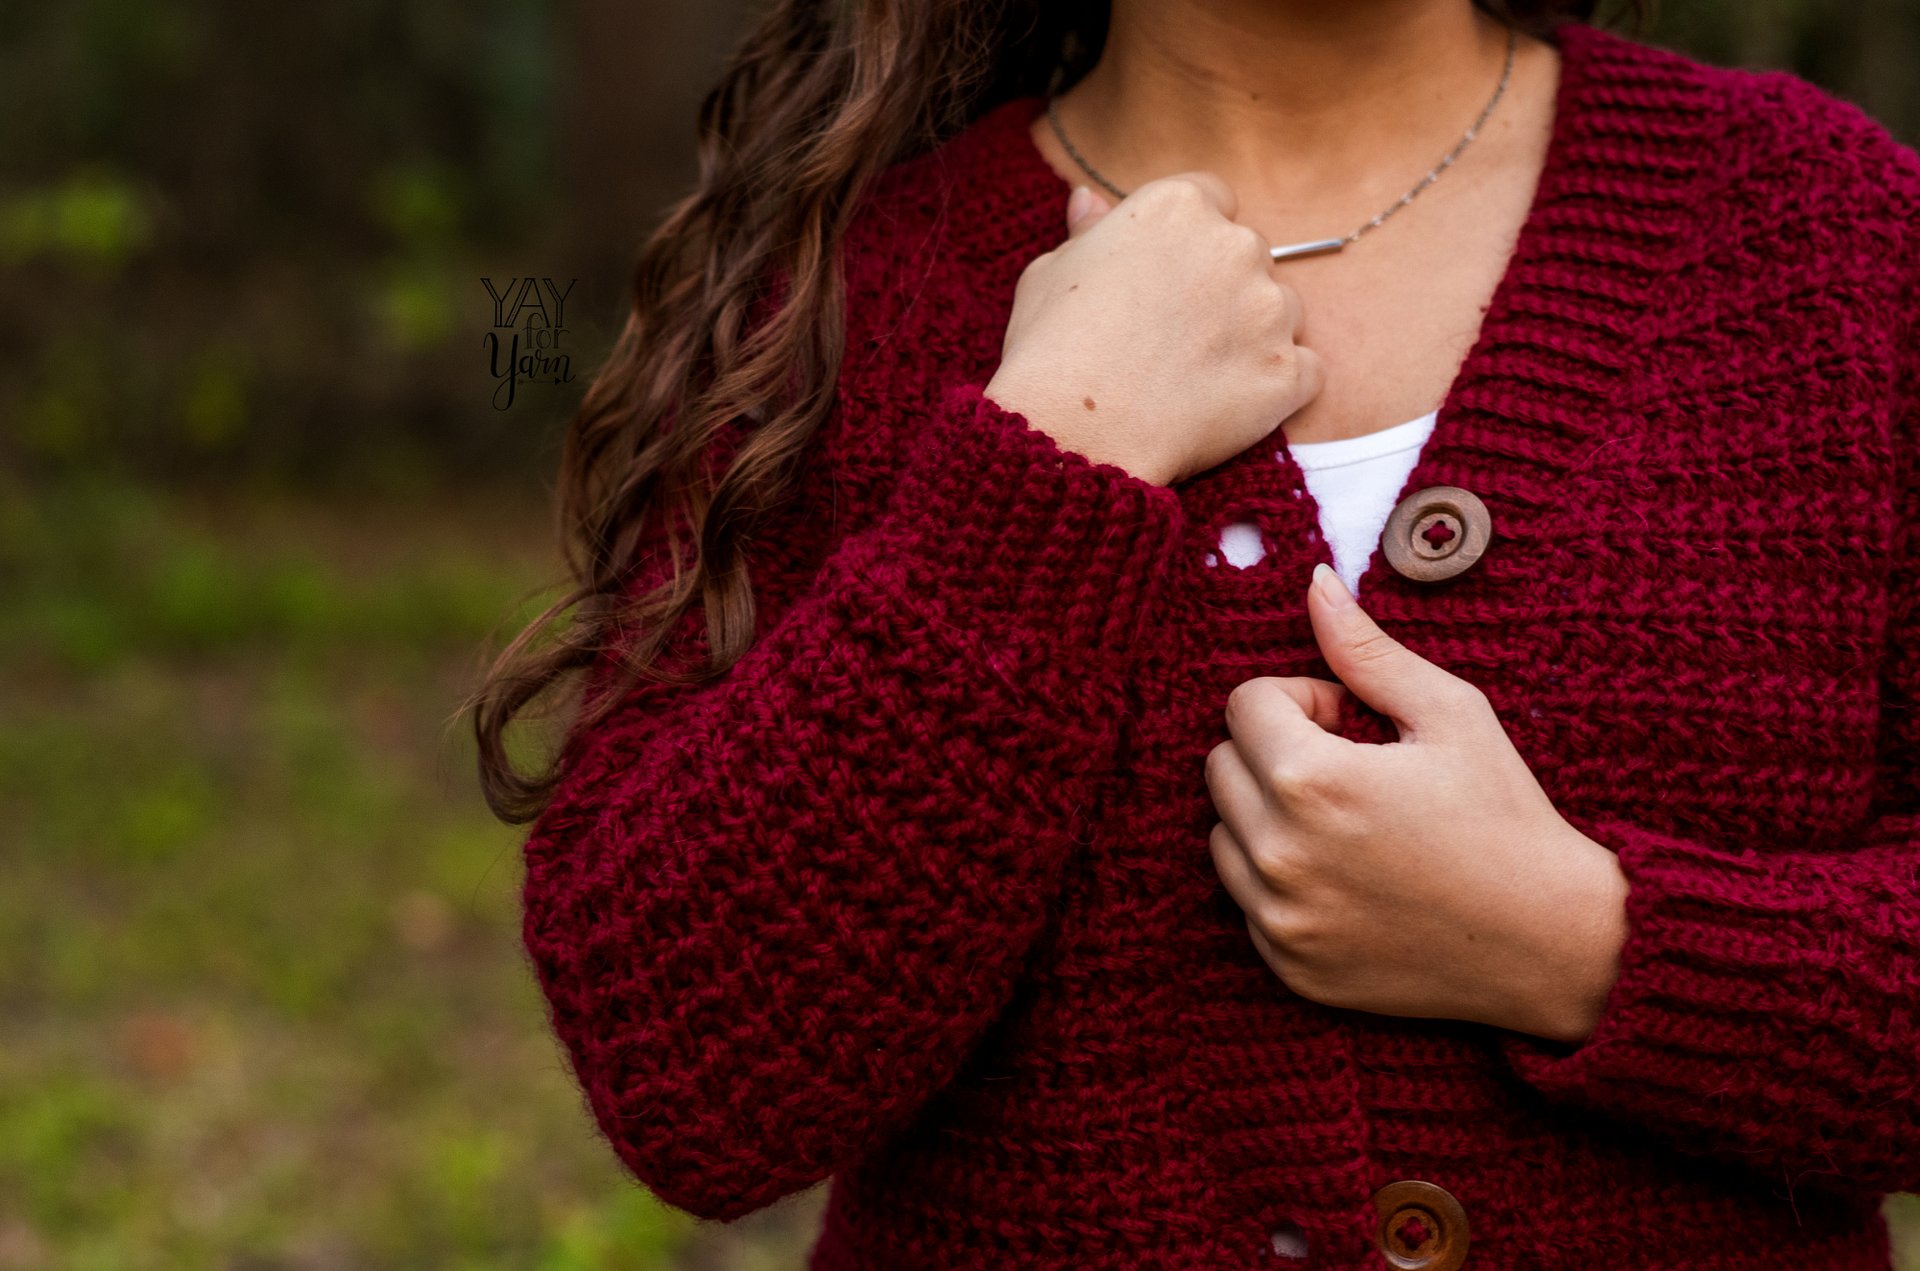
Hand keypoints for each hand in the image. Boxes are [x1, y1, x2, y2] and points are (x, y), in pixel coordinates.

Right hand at [984, 176, 1322, 486]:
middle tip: (1173, 337)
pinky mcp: (1288, 372)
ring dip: (1252, 335)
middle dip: (1223, 288)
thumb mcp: (1049, 271)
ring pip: (1281, 311)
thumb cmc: (1050, 350)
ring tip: (1195, 376)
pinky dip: (1276, 387)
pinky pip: (1304, 371)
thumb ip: (1087, 232)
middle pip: (1249, 255)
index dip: (1188, 243)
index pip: (1212, 200)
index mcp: (1178, 206)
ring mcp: (1269, 310)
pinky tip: (1227, 404)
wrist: (1074, 433)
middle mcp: (1235, 245)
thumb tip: (1089, 201)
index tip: (1166, 279)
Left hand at [1205, 564, 1630, 1042]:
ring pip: (1221, 835)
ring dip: (1268, 816)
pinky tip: (1350, 877)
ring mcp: (1280, 918)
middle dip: (1276, 752)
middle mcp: (1280, 854)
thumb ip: (1366, 649)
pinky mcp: (1287, 964)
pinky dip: (1280, 881)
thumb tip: (1314, 583)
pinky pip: (1245, 900)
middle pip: (1221, 766)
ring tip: (1349, 824)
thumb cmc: (1506, 816)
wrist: (1552, 942)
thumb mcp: (1448, 713)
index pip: (1244, 705)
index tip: (1355, 723)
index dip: (1303, 701)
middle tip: (1354, 769)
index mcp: (1312, 781)